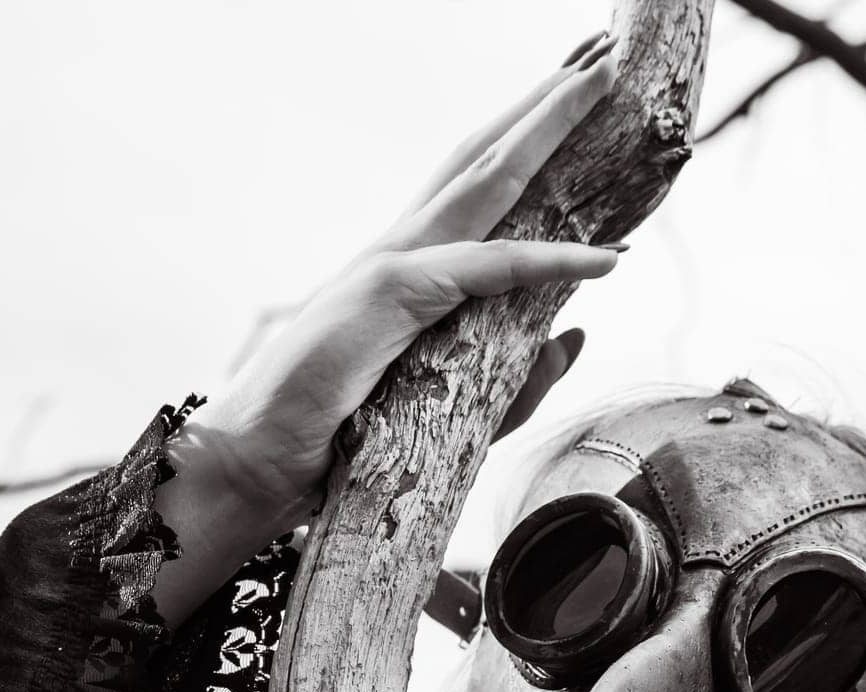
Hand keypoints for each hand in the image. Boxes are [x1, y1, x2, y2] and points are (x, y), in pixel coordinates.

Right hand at [184, 34, 622, 535]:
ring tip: (601, 78)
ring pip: (487, 179)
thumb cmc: (337, 441)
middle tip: (601, 54)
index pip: (478, 187)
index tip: (577, 99)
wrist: (255, 464)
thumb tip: (574, 334)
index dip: (527, 139)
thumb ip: (518, 378)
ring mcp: (394, 264)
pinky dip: (552, 261)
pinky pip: (489, 270)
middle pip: (485, 156)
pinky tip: (610, 257)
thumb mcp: (455, 412)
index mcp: (409, 269)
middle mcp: (402, 250)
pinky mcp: (393, 297)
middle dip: (544, 102)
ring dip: (546, 125)